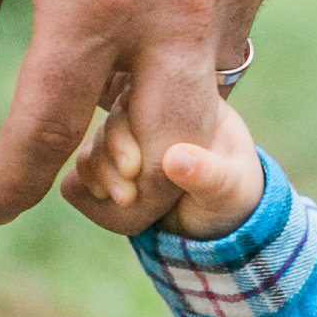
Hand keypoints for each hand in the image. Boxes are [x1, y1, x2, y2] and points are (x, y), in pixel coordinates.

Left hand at [0, 0, 291, 228]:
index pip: (52, 131)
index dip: (13, 182)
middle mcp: (180, 2)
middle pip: (164, 156)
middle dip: (123, 192)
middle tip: (80, 187)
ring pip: (207, 90)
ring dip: (158, 101)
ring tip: (115, 72)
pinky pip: (235, 24)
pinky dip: (193, 29)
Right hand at [63, 93, 263, 241]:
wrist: (216, 222)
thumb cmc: (231, 196)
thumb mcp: (229, 188)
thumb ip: (208, 173)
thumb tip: (174, 158)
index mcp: (185, 102)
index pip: (144, 94)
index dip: (130, 125)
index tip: (134, 166)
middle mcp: (150, 114)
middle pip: (114, 118)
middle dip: (111, 153)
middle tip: (128, 189)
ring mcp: (128, 139)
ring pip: (95, 142)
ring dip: (100, 170)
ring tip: (123, 199)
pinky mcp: (111, 164)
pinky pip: (84, 165)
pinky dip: (88, 180)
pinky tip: (105, 196)